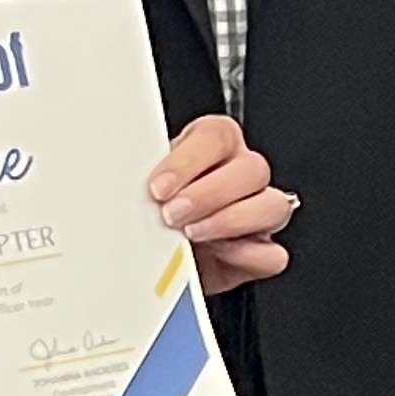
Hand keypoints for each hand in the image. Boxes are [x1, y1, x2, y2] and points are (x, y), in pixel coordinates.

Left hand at [148, 111, 294, 293]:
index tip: (159, 187)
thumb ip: (140, 180)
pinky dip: (247, 256)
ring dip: (230, 222)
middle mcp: (239, 175)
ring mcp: (256, 213)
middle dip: (208, 194)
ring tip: (190, 235)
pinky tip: (216, 255)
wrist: (147, 260)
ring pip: (273, 206)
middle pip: (252, 168)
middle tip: (172, 214)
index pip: (217, 136)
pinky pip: (273, 255)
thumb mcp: (139, 189)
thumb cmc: (145, 216)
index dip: (189, 161)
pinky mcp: (259, 253)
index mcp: (211, 147)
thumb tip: (121, 183)